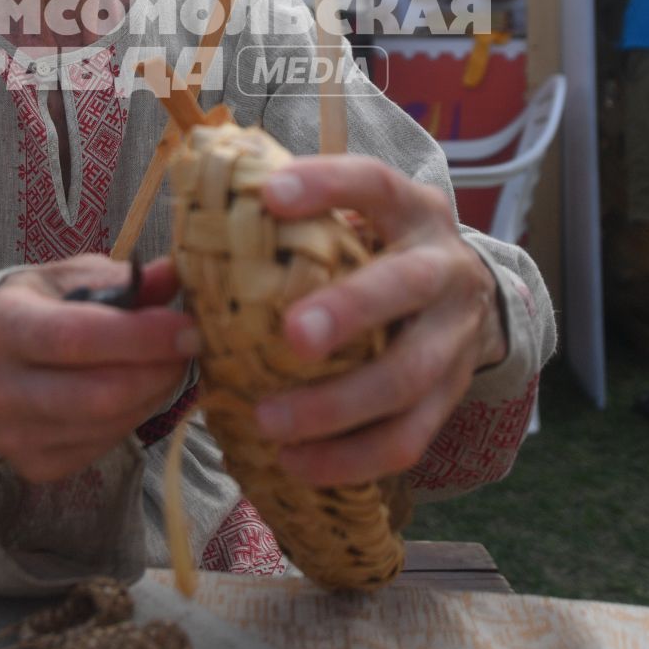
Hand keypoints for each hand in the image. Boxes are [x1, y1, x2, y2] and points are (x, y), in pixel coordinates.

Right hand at [0, 255, 197, 482]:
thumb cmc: (28, 311)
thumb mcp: (64, 280)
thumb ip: (119, 280)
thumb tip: (173, 275)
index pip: (75, 337)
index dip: (142, 336)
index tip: (188, 327)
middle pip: (100, 394)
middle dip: (160, 370)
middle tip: (188, 346)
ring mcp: (11, 435)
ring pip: (108, 424)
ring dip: (154, 394)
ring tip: (165, 364)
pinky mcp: (32, 465)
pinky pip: (102, 446)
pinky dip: (131, 418)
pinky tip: (133, 392)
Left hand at [250, 155, 505, 486]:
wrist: (468, 296)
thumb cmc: (381, 254)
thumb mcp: (357, 224)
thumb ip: (290, 233)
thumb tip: (179, 260)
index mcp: (411, 211)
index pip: (374, 184)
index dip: (327, 185)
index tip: (269, 194)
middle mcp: (445, 267)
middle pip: (404, 286)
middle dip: (349, 311)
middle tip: (291, 337)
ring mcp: (456, 336)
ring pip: (407, 376)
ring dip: (336, 406)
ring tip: (269, 420)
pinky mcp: (453, 396)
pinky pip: (408, 437)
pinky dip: (351, 458)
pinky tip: (297, 463)